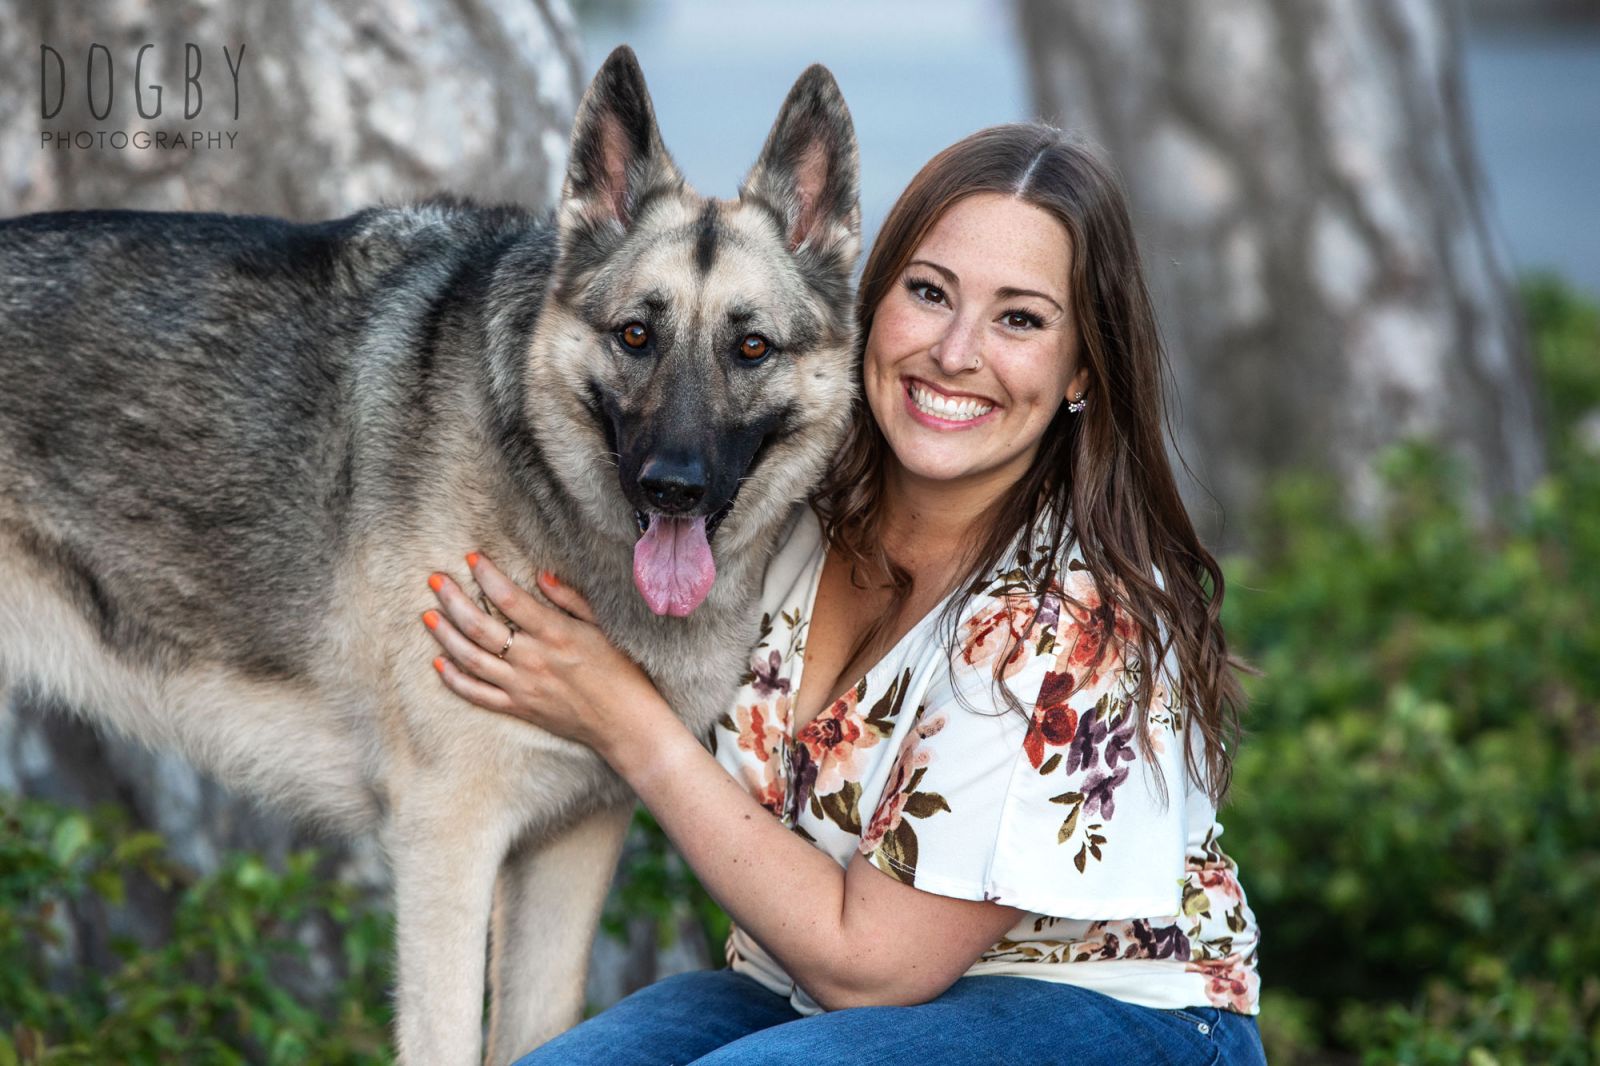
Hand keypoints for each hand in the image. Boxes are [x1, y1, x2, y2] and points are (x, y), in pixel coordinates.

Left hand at [421, 552, 661, 756]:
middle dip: (453, 599)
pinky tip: (439, 663)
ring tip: (428, 615)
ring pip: (470, 658)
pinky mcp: (518, 708)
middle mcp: (532, 658)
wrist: (625, 723)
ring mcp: (522, 686)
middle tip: (435, 580)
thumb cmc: (621, 671)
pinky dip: (454, 680)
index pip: (509, 597)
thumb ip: (570, 599)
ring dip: (445, 635)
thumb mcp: (603, 627)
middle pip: (479, 625)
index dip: (486, 574)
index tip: (471, 557)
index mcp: (555, 633)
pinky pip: (477, 694)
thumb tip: (540, 575)